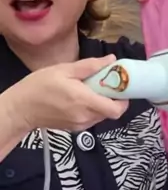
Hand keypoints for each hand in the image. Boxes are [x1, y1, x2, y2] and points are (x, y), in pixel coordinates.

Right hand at [5, 56, 128, 134]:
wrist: (22, 108)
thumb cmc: (40, 86)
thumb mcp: (64, 70)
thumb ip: (90, 66)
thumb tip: (112, 60)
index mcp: (84, 101)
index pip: (116, 109)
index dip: (123, 99)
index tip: (119, 86)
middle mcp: (85, 117)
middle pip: (111, 112)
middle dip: (112, 98)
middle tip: (103, 84)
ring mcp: (81, 125)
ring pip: (102, 116)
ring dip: (101, 103)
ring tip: (89, 90)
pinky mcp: (75, 129)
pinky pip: (92, 119)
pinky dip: (92, 109)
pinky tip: (80, 99)